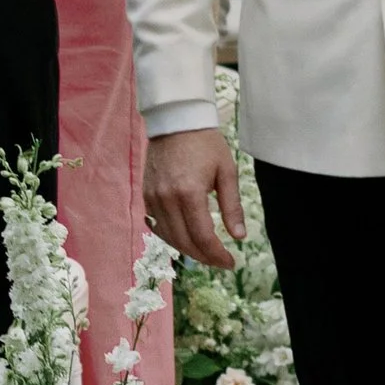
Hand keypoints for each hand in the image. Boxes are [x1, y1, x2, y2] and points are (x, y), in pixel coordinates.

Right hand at [144, 128, 244, 268]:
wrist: (176, 121)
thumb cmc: (205, 143)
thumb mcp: (226, 171)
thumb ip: (232, 206)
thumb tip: (239, 237)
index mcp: (189, 193)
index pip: (203, 237)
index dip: (217, 255)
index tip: (230, 263)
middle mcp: (167, 199)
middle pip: (184, 243)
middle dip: (205, 257)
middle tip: (221, 261)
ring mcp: (152, 198)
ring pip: (169, 238)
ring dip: (188, 250)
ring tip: (206, 252)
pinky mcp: (146, 196)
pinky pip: (157, 226)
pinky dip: (172, 237)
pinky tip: (185, 238)